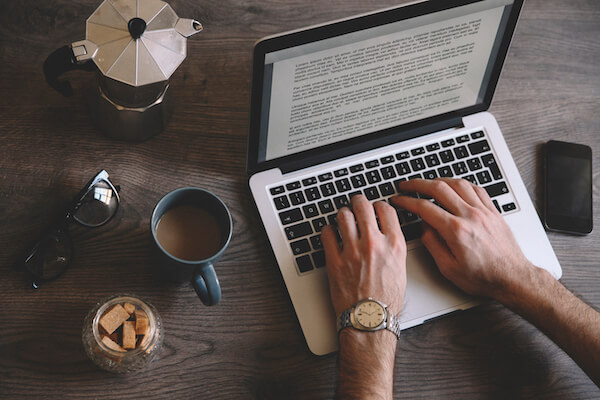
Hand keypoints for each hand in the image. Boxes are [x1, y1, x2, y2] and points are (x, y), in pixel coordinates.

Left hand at [321, 195, 406, 316]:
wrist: (370, 320)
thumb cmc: (387, 301)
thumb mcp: (400, 269)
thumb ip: (393, 248)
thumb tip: (386, 237)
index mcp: (394, 244)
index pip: (386, 210)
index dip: (379, 204)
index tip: (375, 207)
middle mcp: (373, 243)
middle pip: (363, 206)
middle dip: (359, 202)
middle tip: (356, 204)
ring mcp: (352, 250)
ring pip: (344, 215)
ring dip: (343, 214)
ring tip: (343, 217)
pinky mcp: (334, 260)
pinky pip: (327, 234)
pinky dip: (328, 230)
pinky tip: (331, 233)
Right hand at [391, 178, 531, 300]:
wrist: (512, 278)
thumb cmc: (483, 277)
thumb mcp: (448, 268)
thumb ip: (432, 243)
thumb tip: (424, 226)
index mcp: (456, 230)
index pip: (424, 207)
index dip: (407, 201)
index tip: (398, 199)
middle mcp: (470, 216)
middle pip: (439, 188)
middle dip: (418, 183)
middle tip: (407, 185)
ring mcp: (483, 212)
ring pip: (458, 184)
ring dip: (439, 180)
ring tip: (428, 183)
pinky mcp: (493, 212)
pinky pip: (477, 189)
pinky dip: (462, 184)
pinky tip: (456, 186)